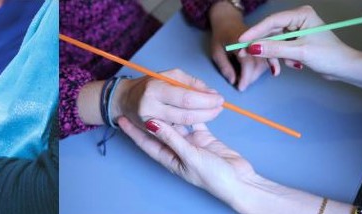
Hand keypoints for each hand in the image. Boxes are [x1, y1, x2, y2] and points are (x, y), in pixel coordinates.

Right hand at [112, 69, 223, 129]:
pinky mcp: (149, 133)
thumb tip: (212, 94)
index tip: (220, 98)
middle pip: (186, 116)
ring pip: (181, 125)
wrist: (123, 99)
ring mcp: (148, 122)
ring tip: (213, 112)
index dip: (206, 101)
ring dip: (202, 119)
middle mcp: (150, 107)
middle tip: (220, 107)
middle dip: (207, 112)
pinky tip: (200, 119)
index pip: (187, 99)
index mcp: (155, 89)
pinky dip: (189, 125)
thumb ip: (192, 83)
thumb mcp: (170, 76)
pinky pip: (175, 131)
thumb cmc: (150, 85)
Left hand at [117, 117, 352, 212]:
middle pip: (160, 131)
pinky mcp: (204, 138)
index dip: (133, 131)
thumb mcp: (189, 157)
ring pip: (178, 124)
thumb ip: (171, 139)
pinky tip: (187, 100)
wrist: (240, 181)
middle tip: (138, 101)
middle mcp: (177, 150)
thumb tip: (151, 123)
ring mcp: (191, 144)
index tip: (121, 118)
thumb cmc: (214, 176)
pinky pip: (195, 122)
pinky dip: (192, 112)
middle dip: (150, 117)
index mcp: (169, 158)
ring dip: (172, 111)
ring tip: (161, 97)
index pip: (146, 142)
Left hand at [209, 1, 278, 90]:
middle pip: (259, 64)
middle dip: (251, 78)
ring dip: (257, 75)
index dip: (245, 77)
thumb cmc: (220, 38)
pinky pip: (269, 59)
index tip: (240, 88)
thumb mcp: (216, 52)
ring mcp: (262, 42)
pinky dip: (265, 69)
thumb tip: (234, 81)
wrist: (228, 22)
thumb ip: (225, 67)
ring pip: (266, 63)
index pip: (248, 63)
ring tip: (246, 79)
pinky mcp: (266, 44)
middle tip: (241, 85)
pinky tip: (256, 74)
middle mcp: (255, 41)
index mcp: (241, 42)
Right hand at [239, 6, 361, 85]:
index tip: (241, 41)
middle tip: (246, 55)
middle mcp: (297, 19)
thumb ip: (274, 49)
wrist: (344, 67)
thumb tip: (252, 48)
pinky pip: (279, 47)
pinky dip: (282, 57)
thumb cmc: (328, 55)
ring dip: (275, 55)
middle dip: (263, 46)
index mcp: (301, 15)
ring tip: (279, 67)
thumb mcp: (299, 52)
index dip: (255, 32)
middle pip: (270, 31)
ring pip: (274, 41)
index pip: (272, 21)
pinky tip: (293, 64)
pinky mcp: (295, 40)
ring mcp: (296, 29)